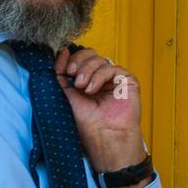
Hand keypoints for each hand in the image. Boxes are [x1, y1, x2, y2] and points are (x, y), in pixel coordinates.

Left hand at [54, 45, 147, 181]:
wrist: (103, 135)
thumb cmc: (87, 122)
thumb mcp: (66, 93)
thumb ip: (61, 73)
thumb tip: (62, 52)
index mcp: (87, 79)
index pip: (80, 57)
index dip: (72, 59)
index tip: (66, 70)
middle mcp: (100, 77)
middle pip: (90, 54)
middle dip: (79, 63)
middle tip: (74, 79)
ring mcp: (114, 79)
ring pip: (99, 59)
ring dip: (87, 72)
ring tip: (84, 89)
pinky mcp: (127, 81)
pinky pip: (111, 68)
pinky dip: (99, 77)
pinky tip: (93, 90)